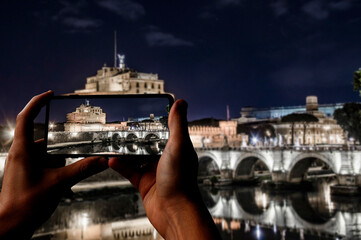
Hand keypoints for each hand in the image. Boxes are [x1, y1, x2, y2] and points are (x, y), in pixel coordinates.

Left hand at [0, 91, 108, 238]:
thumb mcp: (59, 184)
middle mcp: (20, 156)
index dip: (37, 102)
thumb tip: (102, 161)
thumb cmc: (24, 206)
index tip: (50, 94)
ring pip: (43, 153)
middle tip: (75, 138)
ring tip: (72, 161)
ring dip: (58, 156)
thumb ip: (83, 170)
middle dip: (58, 139)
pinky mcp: (26, 176)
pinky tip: (66, 174)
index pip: (26, 118)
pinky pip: (42, 164)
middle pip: (40, 137)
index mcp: (22, 151)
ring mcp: (22, 166)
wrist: (10, 228)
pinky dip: (55, 166)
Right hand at [109, 100, 220, 239]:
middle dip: (134, 136)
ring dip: (124, 151)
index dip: (153, 122)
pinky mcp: (144, 183)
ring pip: (136, 157)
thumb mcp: (178, 146)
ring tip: (113, 142)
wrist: (174, 211)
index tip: (141, 113)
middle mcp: (166, 159)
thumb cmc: (181, 181)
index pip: (163, 130)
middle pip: (147, 143)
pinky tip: (112, 160)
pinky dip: (120, 165)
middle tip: (120, 127)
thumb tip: (180, 103)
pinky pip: (129, 171)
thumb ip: (177, 124)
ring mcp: (154, 171)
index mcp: (177, 148)